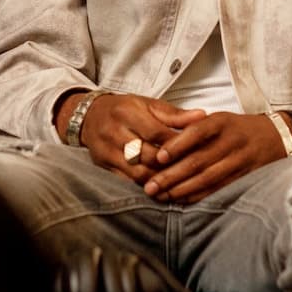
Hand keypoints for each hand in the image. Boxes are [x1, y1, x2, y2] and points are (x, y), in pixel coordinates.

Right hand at [77, 93, 206, 182]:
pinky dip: (145, 184)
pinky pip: (127, 181)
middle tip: (189, 169)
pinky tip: (160, 186)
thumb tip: (201, 116)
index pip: (155, 132)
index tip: (193, 149)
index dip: (175, 144)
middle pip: (147, 154)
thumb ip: (175, 114)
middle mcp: (114, 132)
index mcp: (127, 112)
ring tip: (178, 180)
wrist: (89, 117)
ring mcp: (107, 151)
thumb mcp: (148, 105)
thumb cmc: (125, 109)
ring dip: (159, 178)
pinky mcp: (103, 166)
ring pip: (137, 171)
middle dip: (169, 163)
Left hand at [140, 111, 288, 203]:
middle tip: (150, 185)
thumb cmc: (238, 128)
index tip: (158, 157)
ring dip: (181, 189)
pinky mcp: (244, 177)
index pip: (197, 132)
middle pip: (199, 160)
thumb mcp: (219, 119)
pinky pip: (217, 189)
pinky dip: (198, 196)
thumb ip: (193, 127)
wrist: (279, 137)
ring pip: (207, 178)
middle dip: (171, 175)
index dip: (177, 145)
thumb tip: (161, 137)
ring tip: (160, 195)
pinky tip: (180, 200)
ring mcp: (240, 161)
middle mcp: (232, 141)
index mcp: (222, 122)